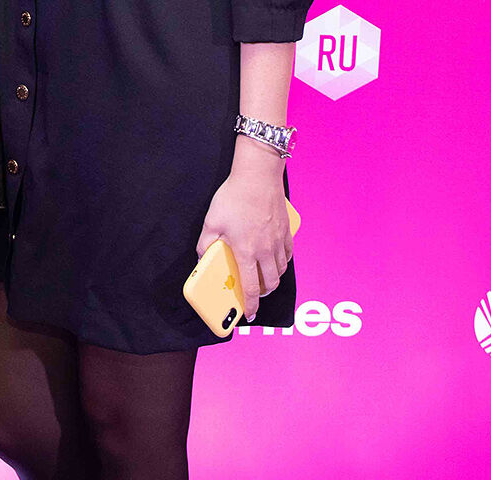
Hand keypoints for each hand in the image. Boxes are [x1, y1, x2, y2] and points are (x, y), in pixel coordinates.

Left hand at [196, 150, 292, 322]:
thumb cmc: (234, 197)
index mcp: (246, 252)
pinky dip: (283, 262)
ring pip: (281, 270)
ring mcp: (279, 241)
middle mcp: (265, 250)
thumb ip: (205, 244)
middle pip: (271, 283)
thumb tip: (202, 259)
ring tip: (264, 277)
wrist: (258, 175)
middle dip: (263, 294)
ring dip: (273, 279)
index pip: (251, 288)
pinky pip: (288, 255)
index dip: (250, 305)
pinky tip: (275, 259)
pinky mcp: (286, 231)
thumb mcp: (211, 221)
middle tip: (255, 294)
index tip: (248, 315)